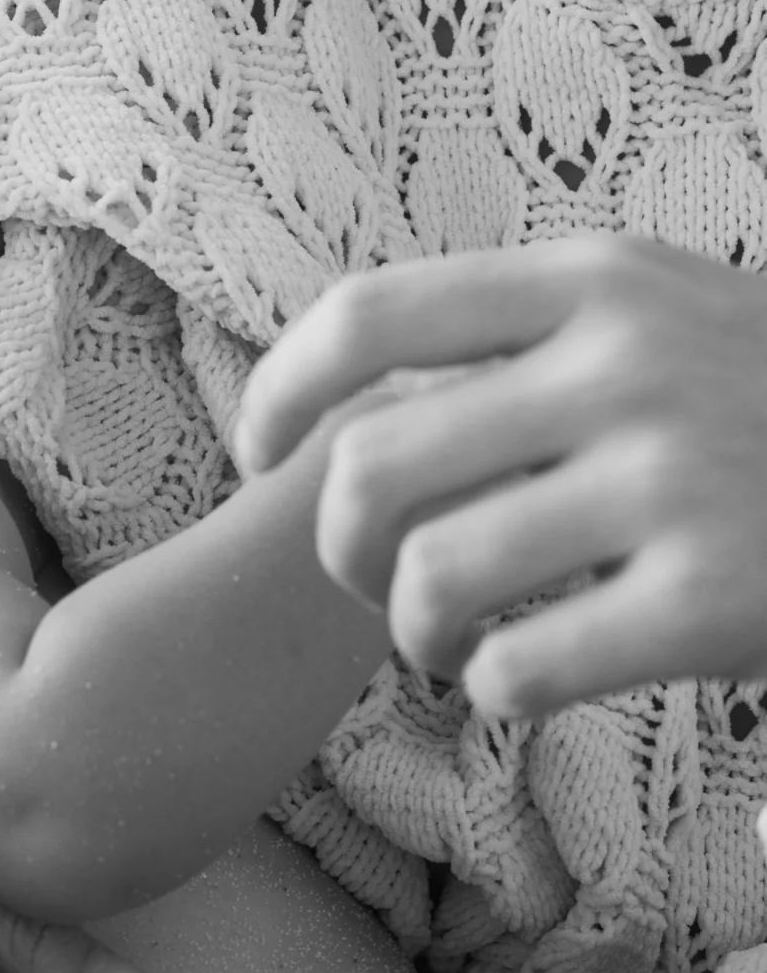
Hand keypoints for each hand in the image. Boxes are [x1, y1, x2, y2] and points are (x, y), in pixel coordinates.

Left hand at [233, 236, 766, 720]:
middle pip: (373, 466)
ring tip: (452, 645)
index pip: (371, 314)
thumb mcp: (661, 310)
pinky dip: (496, 692)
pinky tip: (529, 684)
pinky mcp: (715, 597)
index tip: (256, 456)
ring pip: (433, 578)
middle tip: (378, 585)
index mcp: (592, 281)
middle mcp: (622, 364)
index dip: (282, 393)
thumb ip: (527, 330)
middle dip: (341, 550)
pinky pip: (522, 668)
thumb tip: (348, 388)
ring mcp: (672, 478)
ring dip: (414, 635)